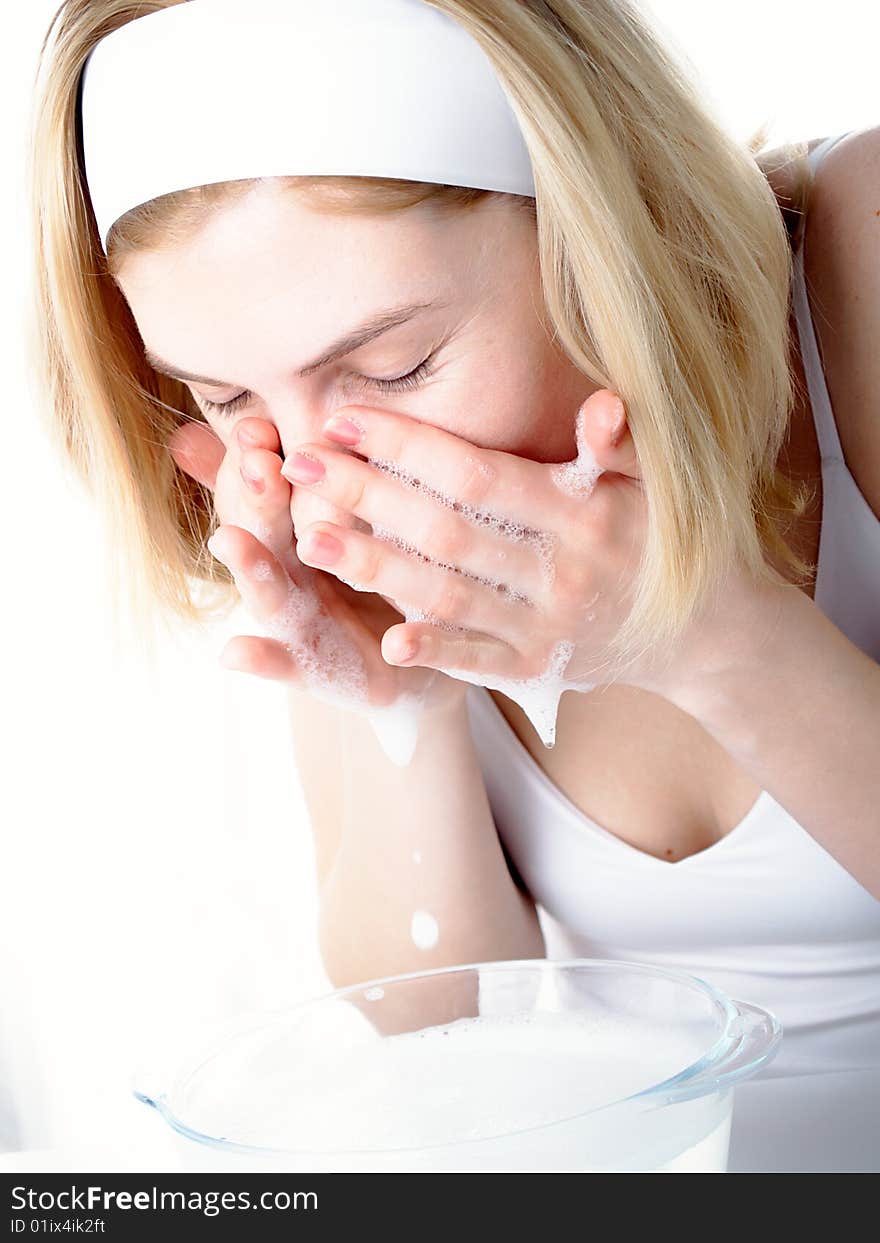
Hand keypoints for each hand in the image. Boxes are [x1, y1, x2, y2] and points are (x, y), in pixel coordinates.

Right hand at [166, 415, 467, 717]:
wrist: (418, 670)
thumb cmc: (377, 587)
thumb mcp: (345, 524)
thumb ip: (312, 478)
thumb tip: (245, 412)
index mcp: (296, 537)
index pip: (262, 490)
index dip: (253, 460)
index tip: (256, 425)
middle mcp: (291, 580)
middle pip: (265, 532)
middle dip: (256, 498)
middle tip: (255, 460)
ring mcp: (300, 631)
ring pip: (270, 595)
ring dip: (250, 568)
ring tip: (229, 540)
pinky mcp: (323, 677)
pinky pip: (289, 670)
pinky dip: (263, 663)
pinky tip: (234, 651)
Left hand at [280, 389, 647, 693]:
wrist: (707, 633)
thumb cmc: (667, 537)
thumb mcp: (659, 482)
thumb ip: (622, 446)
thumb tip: (602, 404)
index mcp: (582, 514)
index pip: (478, 476)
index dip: (409, 446)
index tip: (346, 419)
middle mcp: (560, 572)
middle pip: (447, 532)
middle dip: (370, 496)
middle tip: (302, 467)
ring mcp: (546, 627)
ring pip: (449, 595)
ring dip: (376, 568)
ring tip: (310, 537)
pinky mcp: (538, 670)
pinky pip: (479, 662)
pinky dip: (436, 652)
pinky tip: (385, 638)